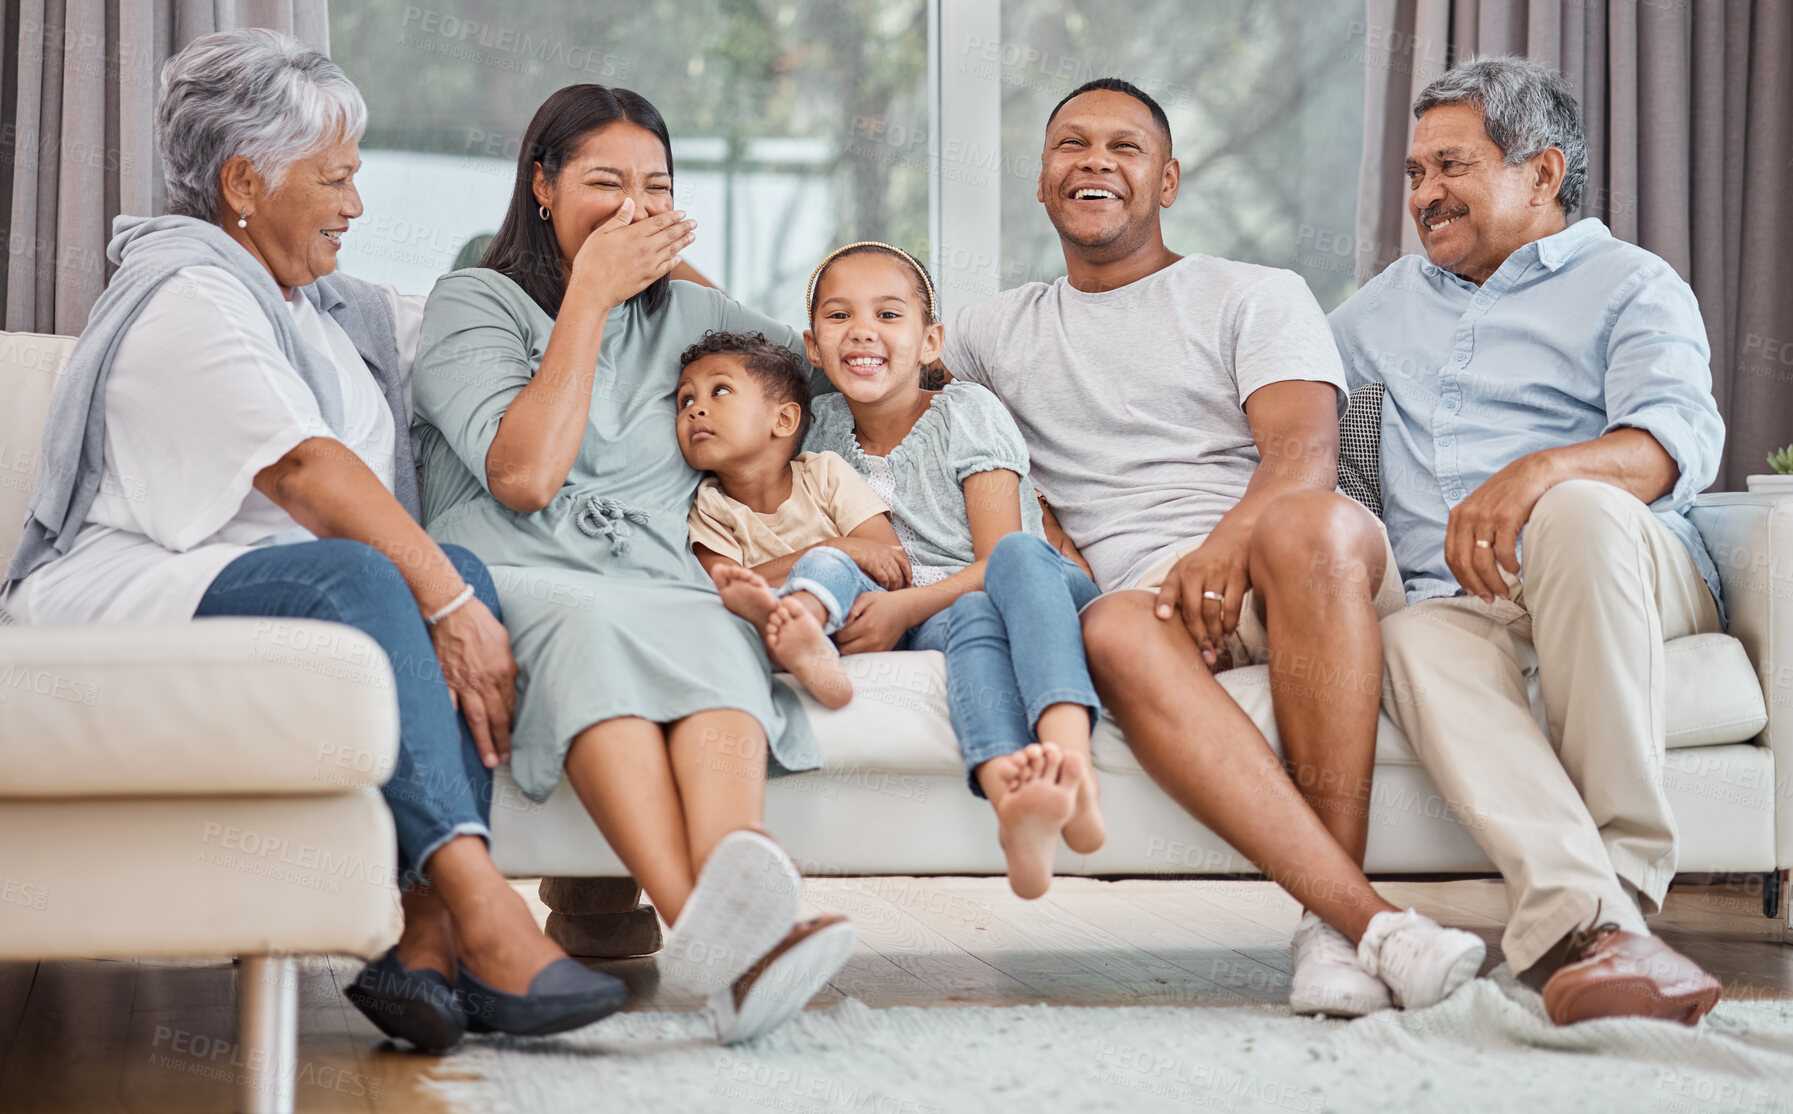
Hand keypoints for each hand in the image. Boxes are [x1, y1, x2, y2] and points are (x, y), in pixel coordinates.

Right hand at [428, 596, 517, 768]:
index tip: (513, 736)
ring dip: (484, 741)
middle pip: (497, 717)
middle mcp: (486, 681)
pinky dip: (453, 723)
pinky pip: (450, 706)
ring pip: (477, 719)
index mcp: (504, 670)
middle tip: (505, 760)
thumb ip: (507, 664)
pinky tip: (457, 740)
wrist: (452, 610)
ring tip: (489, 759)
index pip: (511, 704)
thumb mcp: (504, 641)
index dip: (512, 723)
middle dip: (502, 741)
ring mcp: (465, 683)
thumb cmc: (479, 621)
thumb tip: (509, 680)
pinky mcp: (446, 680)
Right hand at [566, 198, 696, 309]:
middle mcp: (646, 249)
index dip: (673, 217)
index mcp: (635, 235)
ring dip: (683, 242)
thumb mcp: (602, 234)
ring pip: (671, 250)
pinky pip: (666, 267)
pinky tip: (678, 258)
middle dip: (683, 228)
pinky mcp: (648, 278)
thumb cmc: (592, 261)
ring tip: (692, 236)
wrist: (593, 290)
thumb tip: (630, 203)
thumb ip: (619, 218)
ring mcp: (649, 265)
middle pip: (670, 235)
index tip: (683, 213)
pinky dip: (674, 261)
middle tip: (694, 223)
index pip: (659, 222)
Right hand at [825, 538, 910, 589]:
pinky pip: (885, 579)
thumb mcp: (875, 545)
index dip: (908, 573)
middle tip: (899, 592)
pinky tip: (882, 590)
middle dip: (901, 584)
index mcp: (888, 548)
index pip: (904, 562)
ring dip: (894, 587)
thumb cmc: (857, 548)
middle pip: (900, 572)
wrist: (843, 547)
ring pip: (894, 577)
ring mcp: (881, 559)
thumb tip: (900, 548)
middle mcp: (887, 553)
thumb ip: (888, 548)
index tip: (909, 582)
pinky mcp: (874, 565)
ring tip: (890, 593)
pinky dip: (885, 586)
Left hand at [835, 590, 918, 654]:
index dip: (832, 633)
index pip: (841, 636)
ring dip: (843, 649)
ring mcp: (878, 649)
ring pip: (852, 656)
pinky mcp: (881, 653)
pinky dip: (853, 652)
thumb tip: (837, 622)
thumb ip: (850, 609)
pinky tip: (851, 643)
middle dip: (835, 643)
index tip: (829, 627)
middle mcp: (873, 640)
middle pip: (844, 649)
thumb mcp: (865, 598)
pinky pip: (861, 657)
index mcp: (866, 625)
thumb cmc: (882, 602)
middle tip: (831, 635)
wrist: (904, 610)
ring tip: (840, 639)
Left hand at [1154, 527, 1250, 668]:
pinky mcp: (1238, 576)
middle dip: (1198, 637)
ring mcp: (1218, 573)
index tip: (1161, 617)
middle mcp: (1196, 571)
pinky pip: (1233, 607)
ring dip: (1215, 635)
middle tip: (1203, 656)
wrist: (1235, 538)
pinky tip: (1227, 633)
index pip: (1168, 588)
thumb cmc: (1205, 563)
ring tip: (1216, 648)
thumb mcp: (1185, 571)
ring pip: (1213, 612)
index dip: (1164, 602)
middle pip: (1193, 610)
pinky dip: (1230, 624)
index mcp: (1179, 571)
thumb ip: (1176, 594)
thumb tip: (1165, 625)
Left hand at [1446, 452, 1556, 601]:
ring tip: (1504, 591)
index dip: (1461, 578)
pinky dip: (1510, 567)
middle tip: (1490, 598)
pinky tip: (1516, 570)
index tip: (1474, 591)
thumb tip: (1471, 564)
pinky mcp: (1505, 517)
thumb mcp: (1483, 509)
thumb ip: (1473, 531)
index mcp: (1458, 516)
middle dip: (1477, 585)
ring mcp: (1485, 516)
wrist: (1535, 471)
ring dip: (1494, 581)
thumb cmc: (1511, 494)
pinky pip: (1503, 552)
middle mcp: (1467, 516)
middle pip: (1464, 562)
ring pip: (1482, 561)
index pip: (1451, 556)